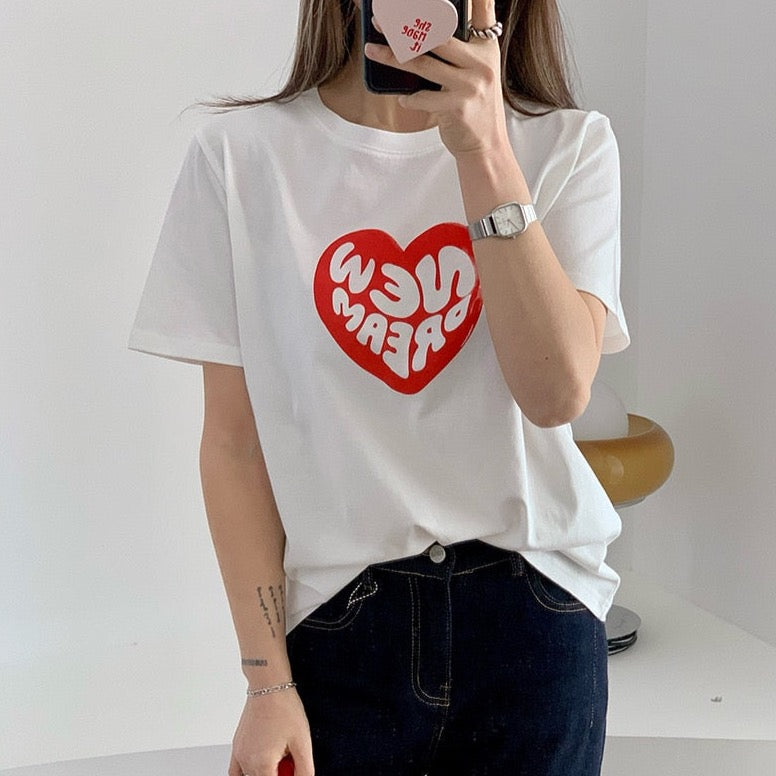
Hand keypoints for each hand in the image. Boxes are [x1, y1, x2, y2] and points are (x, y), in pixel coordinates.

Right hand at [229, 690, 313, 775]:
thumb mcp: (302, 742)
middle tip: (289, 758)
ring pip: (251, 775)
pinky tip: (260, 764)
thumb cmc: (284, 707)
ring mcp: (239, 754)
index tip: (291, 769)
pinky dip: (247, 772)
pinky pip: (236, 771)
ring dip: (266, 771)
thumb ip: (305, 769)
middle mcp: (247, 761)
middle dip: (278, 772)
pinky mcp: (237, 746)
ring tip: (280, 755)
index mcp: (263, 764)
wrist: (269, 686)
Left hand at [364, 0, 508, 158]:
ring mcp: (470, 85)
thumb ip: (459, 51)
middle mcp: (481, 63)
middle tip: (379, 20)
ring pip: (422, 64)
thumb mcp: (476, 72)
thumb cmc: (474, 107)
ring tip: (371, 50)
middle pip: (436, 34)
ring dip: (392, 57)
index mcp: (486, 48)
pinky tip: (403, 98)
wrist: (487, 146)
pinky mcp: (458, 107)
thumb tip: (419, 31)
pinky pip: (422, 97)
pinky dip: (408, 98)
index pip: (481, 8)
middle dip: (403, 24)